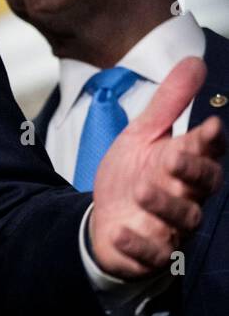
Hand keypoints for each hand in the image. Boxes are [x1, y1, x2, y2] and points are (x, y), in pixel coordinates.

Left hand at [91, 57, 224, 278]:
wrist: (105, 218)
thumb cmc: (133, 175)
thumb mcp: (144, 135)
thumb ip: (169, 103)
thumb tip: (194, 61)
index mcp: (187, 165)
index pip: (207, 152)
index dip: (210, 142)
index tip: (210, 126)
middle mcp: (187, 196)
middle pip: (202, 186)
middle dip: (192, 171)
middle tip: (173, 157)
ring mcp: (170, 226)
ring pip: (183, 219)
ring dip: (164, 205)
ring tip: (140, 191)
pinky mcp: (149, 253)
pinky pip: (151, 254)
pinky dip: (138, 244)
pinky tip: (121, 231)